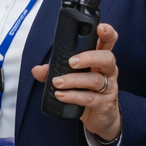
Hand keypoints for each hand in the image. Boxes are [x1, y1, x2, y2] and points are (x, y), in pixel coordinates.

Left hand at [31, 23, 120, 141]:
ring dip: (74, 80)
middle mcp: (108, 72)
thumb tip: (37, 70)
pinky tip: (61, 95)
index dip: (107, 33)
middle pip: (107, 58)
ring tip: (57, 82)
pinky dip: (74, 96)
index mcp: (100, 60)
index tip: (100, 28)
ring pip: (96, 80)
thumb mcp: (72, 78)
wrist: (101, 118)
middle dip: (89, 57)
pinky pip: (90, 98)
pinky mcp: (105, 104)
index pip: (108, 42)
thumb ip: (54, 71)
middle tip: (71, 62)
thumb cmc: (88, 92)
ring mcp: (109, 88)